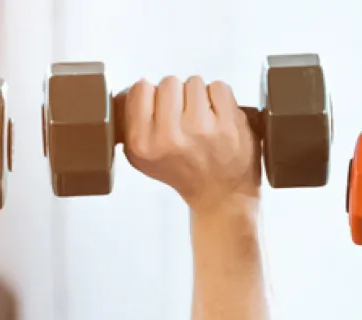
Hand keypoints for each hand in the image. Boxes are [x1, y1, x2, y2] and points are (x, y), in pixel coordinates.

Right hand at [122, 76, 259, 213]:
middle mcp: (170, 137)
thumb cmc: (182, 171)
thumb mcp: (142, 157)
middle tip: (185, 115)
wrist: (220, 194)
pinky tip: (218, 116)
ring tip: (202, 119)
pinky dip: (220, 97)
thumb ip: (131, 122)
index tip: (162, 109)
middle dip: (177, 95)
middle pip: (169, 82)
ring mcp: (202, 130)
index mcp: (143, 144)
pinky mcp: (229, 125)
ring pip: (194, 82)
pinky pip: (220, 86)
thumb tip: (137, 87)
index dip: (153, 95)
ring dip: (199, 96)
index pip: (141, 88)